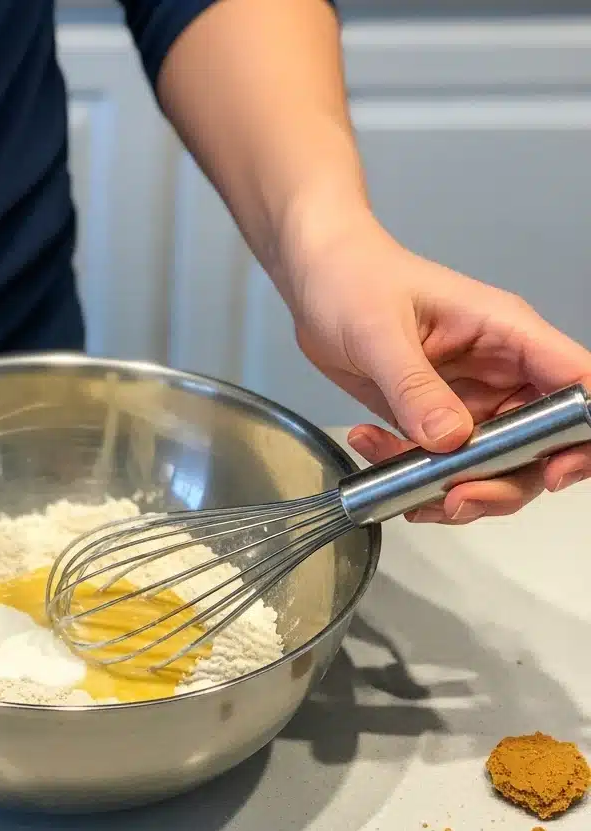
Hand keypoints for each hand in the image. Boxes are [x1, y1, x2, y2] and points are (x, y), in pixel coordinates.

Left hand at [289, 216, 590, 523]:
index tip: (553, 471)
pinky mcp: (432, 419)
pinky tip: (371, 446)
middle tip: (454, 499)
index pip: (576, 383)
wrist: (317, 280)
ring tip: (406, 490)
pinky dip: (409, 475)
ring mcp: (468, 400)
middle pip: (537, 444)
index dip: (580, 434)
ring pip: (488, 466)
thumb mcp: (380, 332)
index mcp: (508, 335)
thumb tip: (450, 439)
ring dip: (452, 490)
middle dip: (503, 482)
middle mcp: (499, 373)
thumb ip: (414, 386)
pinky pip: (438, 464)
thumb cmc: (355, 280)